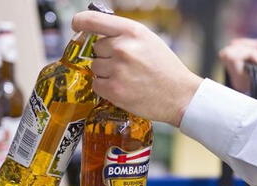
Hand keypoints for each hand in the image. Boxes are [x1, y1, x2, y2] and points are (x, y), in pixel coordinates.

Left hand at [72, 11, 202, 126]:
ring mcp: (117, 69)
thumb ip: (124, 34)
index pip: (93, 20)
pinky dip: (106, 88)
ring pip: (95, 67)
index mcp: (132, 31)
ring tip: (127, 78)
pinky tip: (124, 88)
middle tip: (126, 65)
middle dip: (106, 56)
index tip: (77, 25)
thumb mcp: (148, 40)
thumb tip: (99, 33)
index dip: (80, 22)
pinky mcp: (113, 90)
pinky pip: (96, 84)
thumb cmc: (165, 68)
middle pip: (96, 48)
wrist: (179, 95)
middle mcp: (122, 48)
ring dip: (106, 73)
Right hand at [219, 38, 256, 92]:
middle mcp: (238, 79)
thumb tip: (232, 44)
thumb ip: (246, 46)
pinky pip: (234, 58)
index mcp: (243, 71)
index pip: (225, 55)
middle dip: (243, 49)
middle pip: (225, 55)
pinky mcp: (242, 81)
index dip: (240, 48)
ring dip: (248, 52)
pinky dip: (250, 54)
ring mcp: (239, 81)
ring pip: (228, 55)